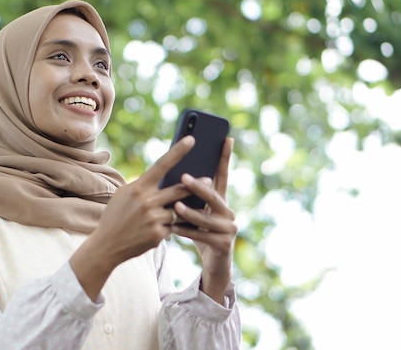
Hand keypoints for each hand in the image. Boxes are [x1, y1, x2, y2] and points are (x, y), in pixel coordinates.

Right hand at [70, 135, 196, 299]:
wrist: (106, 245)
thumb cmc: (115, 216)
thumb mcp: (124, 195)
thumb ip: (143, 186)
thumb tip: (161, 177)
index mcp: (138, 187)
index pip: (162, 164)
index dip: (178, 151)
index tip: (191, 139)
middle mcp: (147, 201)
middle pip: (179, 189)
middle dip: (196, 185)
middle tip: (208, 179)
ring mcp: (154, 219)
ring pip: (177, 211)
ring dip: (178, 213)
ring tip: (175, 213)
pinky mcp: (158, 235)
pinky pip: (172, 228)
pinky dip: (168, 228)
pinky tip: (154, 231)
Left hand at [170, 138, 236, 303]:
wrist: (213, 263)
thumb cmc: (199, 232)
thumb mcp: (194, 212)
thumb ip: (189, 196)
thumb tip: (173, 173)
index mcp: (221, 200)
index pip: (223, 175)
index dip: (225, 157)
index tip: (226, 138)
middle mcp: (228, 212)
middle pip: (214, 195)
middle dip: (198, 186)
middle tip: (183, 177)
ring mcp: (228, 228)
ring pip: (206, 218)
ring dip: (190, 212)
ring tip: (175, 206)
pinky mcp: (223, 244)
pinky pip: (202, 236)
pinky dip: (186, 231)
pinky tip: (173, 228)